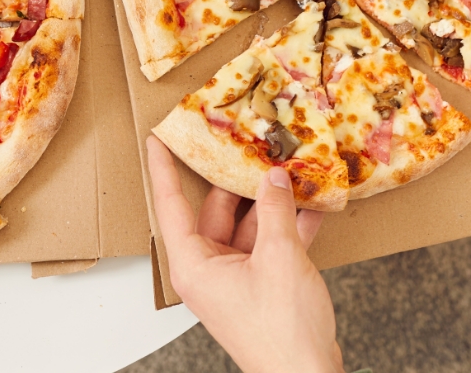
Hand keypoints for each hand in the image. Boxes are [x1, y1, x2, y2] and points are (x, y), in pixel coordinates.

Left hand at [146, 137, 340, 372]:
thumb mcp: (280, 257)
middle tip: (251, 145)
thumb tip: (274, 178)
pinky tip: (313, 205)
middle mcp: (207, 270)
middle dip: (239, 182)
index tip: (158, 139)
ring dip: (272, 204)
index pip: (171, 205)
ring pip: (247, 227)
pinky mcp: (260, 287)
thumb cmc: (282, 331)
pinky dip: (288, 227)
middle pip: (216, 211)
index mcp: (194, 264)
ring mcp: (234, 279)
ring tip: (291, 169)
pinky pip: (268, 246)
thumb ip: (275, 210)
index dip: (164, 169)